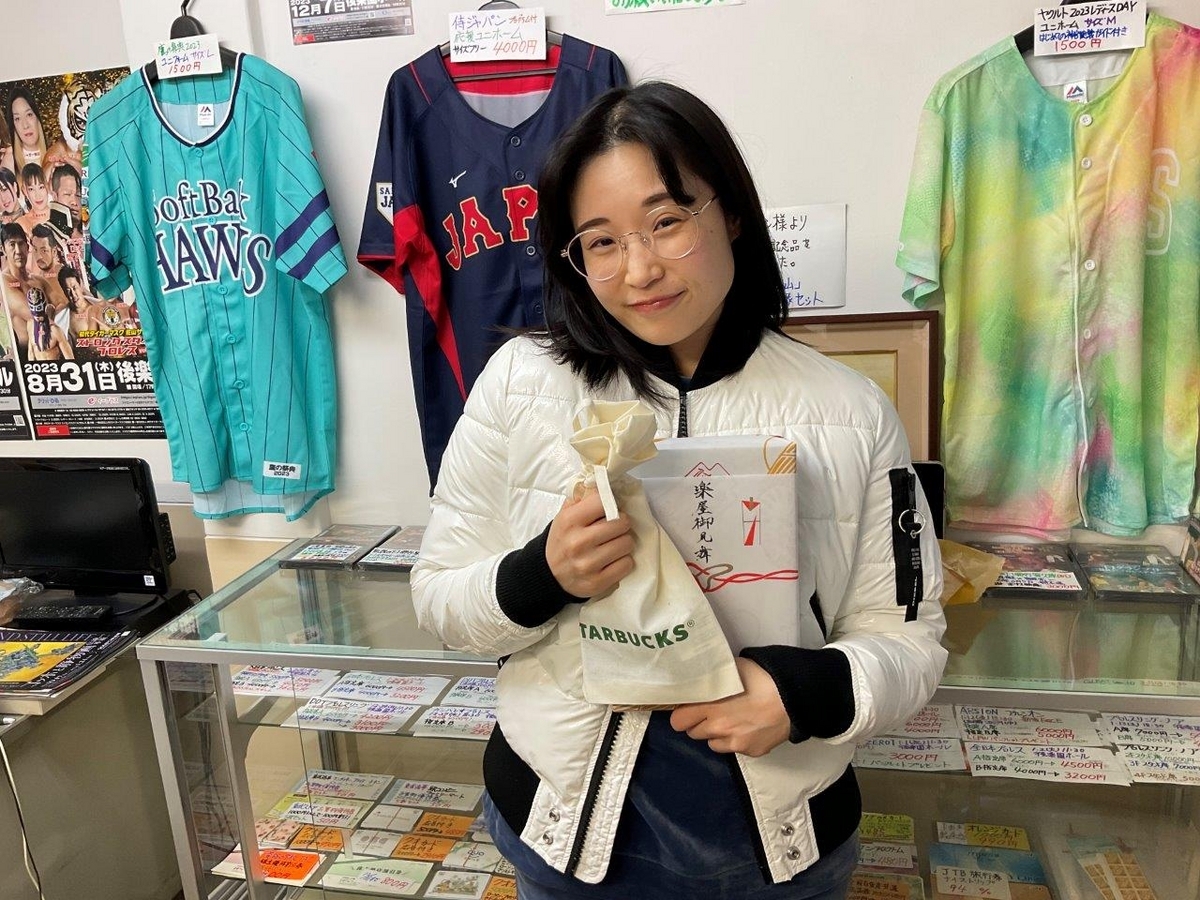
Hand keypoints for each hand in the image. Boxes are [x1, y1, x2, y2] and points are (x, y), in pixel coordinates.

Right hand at [545, 487, 633, 598]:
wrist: (548, 575)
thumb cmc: (562, 540)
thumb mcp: (565, 515)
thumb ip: (583, 498)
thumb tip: (604, 484)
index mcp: (570, 521)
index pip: (604, 501)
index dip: (611, 504)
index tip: (609, 510)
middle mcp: (578, 542)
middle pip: (621, 523)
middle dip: (621, 524)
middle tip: (614, 528)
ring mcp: (588, 564)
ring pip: (627, 544)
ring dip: (623, 543)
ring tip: (613, 544)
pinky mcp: (597, 582)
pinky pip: (627, 564)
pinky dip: (623, 561)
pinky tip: (612, 560)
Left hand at [669, 657, 790, 756]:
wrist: (794, 697)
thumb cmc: (764, 678)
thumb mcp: (731, 669)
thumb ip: (710, 678)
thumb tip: (696, 679)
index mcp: (710, 706)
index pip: (678, 720)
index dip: (682, 713)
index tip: (689, 707)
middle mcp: (719, 728)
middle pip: (693, 733)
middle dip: (698, 722)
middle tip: (710, 711)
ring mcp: (734, 742)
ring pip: (711, 743)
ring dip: (714, 733)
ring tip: (730, 718)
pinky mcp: (749, 751)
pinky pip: (732, 748)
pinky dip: (734, 740)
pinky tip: (746, 726)